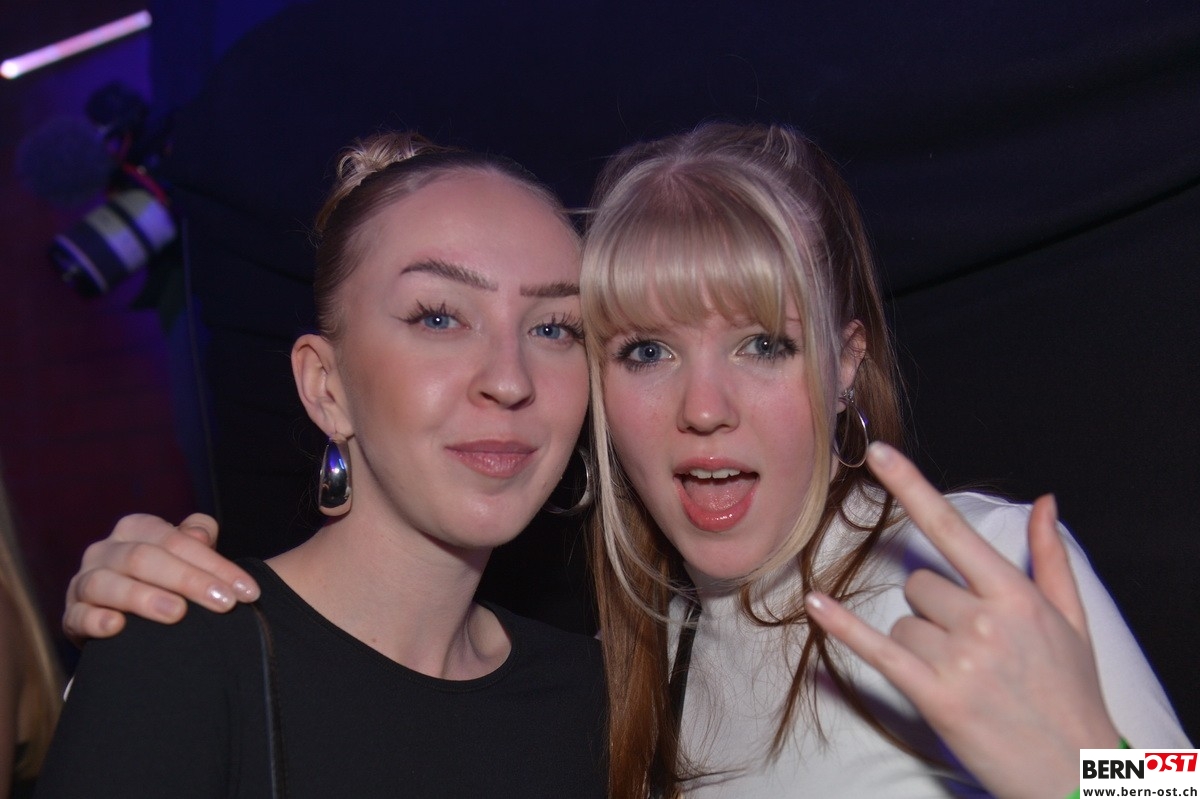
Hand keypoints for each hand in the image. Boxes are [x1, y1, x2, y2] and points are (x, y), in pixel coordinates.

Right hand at [62, 513, 259, 644]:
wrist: (130, 619)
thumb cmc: (167, 580)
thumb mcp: (186, 557)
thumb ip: (198, 540)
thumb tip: (200, 532)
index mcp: (136, 529)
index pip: (177, 540)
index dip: (215, 565)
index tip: (248, 591)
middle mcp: (105, 550)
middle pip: (146, 558)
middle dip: (190, 581)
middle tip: (224, 603)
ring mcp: (84, 582)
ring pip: (108, 583)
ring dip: (144, 598)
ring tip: (177, 614)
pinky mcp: (71, 616)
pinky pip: (78, 615)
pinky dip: (95, 620)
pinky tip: (116, 627)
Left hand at [804, 442, 1120, 798]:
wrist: (1074, 771)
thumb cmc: (1071, 694)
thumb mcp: (1072, 621)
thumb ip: (1050, 558)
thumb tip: (1045, 501)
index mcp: (1014, 596)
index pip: (951, 529)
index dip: (912, 487)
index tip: (879, 453)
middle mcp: (984, 621)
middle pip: (917, 585)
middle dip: (932, 610)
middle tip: (971, 648)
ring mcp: (958, 660)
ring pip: (901, 623)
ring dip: (918, 644)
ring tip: (963, 676)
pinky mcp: (935, 696)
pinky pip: (877, 650)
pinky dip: (843, 628)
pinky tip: (815, 604)